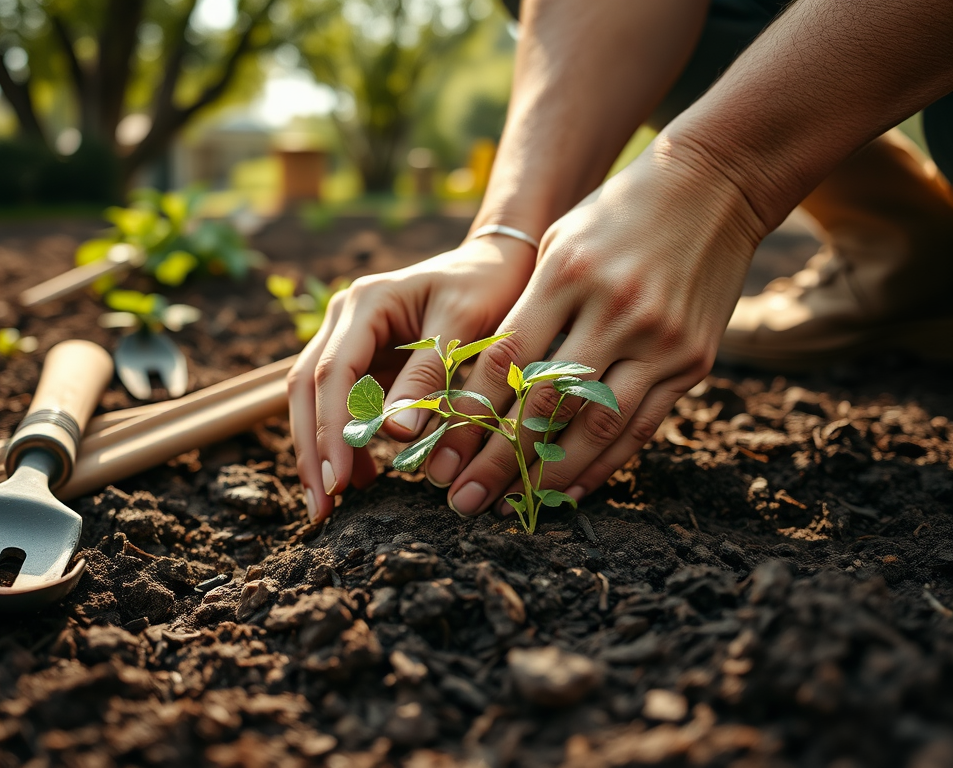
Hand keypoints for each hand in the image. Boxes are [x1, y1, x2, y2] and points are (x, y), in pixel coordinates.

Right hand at [288, 237, 535, 522]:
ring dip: (319, 450)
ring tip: (333, 504)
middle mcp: (345, 317)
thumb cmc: (487, 286)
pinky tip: (359, 476)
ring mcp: (349, 336)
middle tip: (320, 508)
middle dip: (311, 450)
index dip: (331, 429)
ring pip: (313, 398)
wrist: (497, 260)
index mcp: (366, 303)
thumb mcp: (465, 326)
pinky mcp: (363, 357)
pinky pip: (341, 402)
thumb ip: (429, 376)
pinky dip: (344, 440)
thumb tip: (395, 435)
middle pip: (305, 387)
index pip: (333, 373)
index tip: (338, 479)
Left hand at [424, 143, 764, 516]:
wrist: (716, 184)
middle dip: (498, 460)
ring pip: (596, 426)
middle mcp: (614, 310)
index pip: (506, 360)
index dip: (469, 414)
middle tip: (463, 501)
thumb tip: (488, 383)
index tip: (440, 453)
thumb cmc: (619, 212)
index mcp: (568, 275)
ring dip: (550, 475)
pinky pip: (643, 425)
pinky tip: (572, 490)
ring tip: (512, 506)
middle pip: (545, 403)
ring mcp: (660, 339)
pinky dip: (606, 463)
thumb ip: (529, 307)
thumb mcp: (562, 241)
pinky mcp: (694, 360)